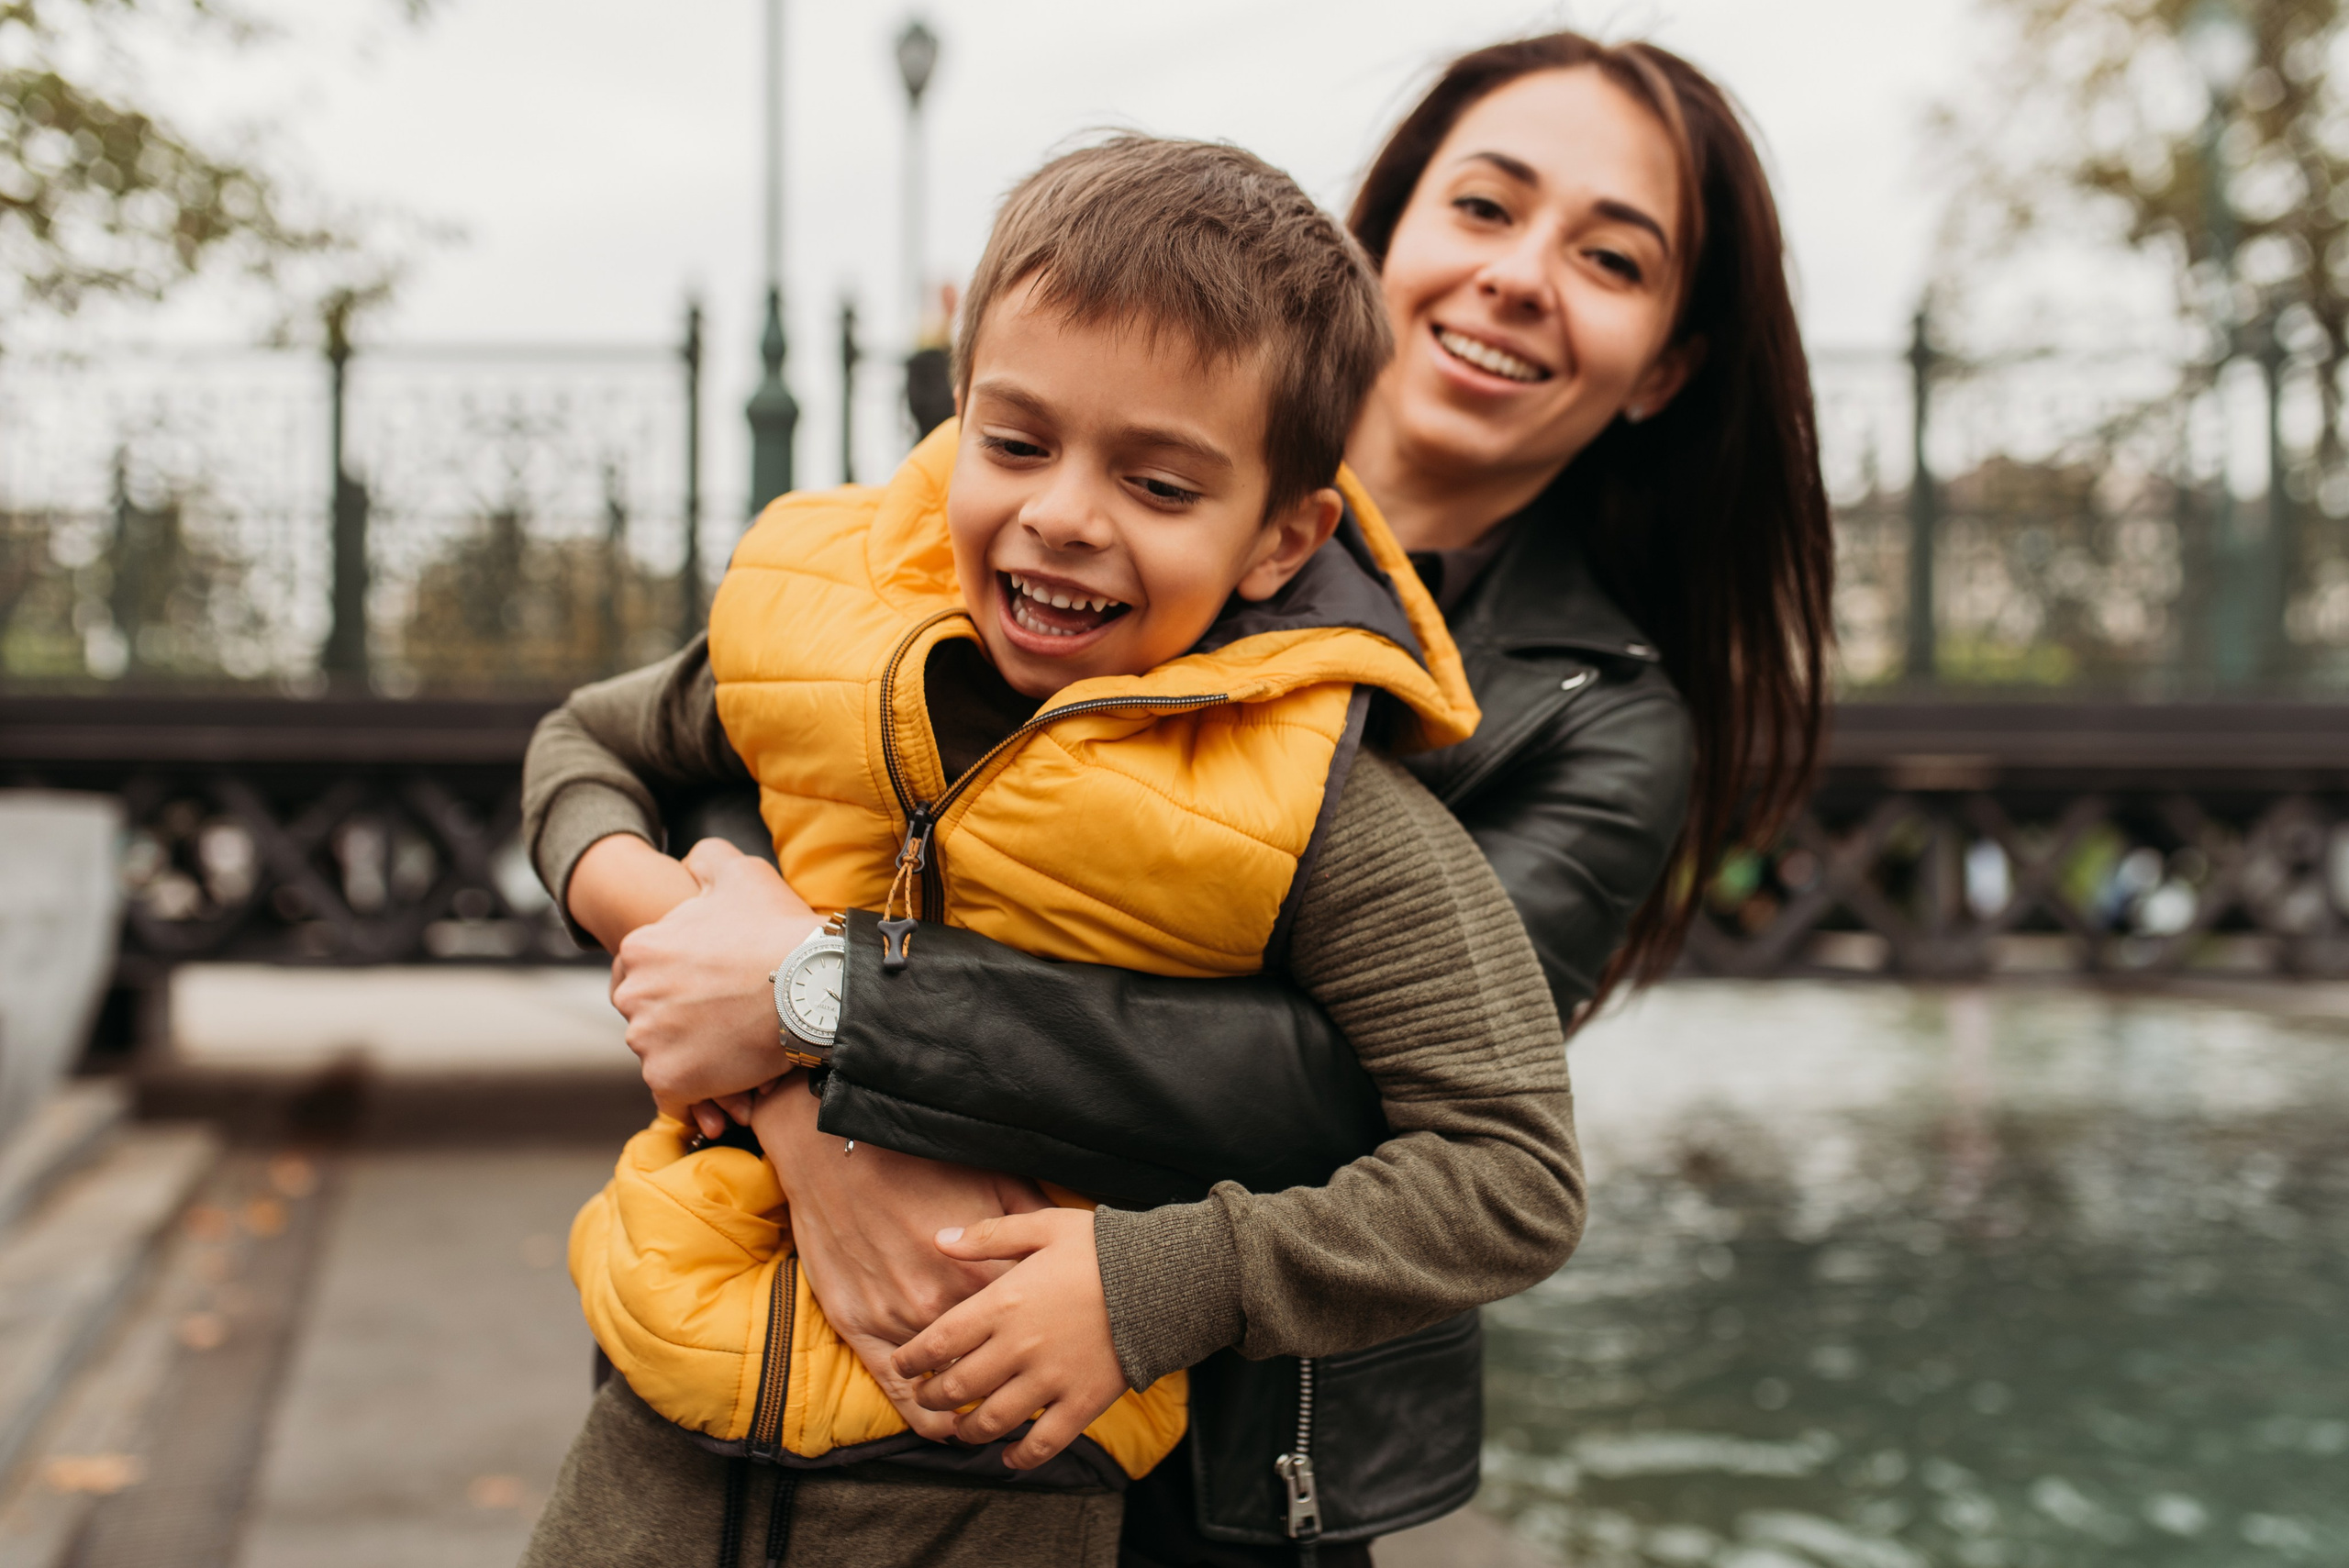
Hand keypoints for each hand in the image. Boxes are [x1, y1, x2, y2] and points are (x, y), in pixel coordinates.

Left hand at [610, 839, 816, 1125]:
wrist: (814, 987)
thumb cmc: (779, 931)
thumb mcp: (743, 874)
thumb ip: (707, 858)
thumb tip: (689, 858)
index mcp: (641, 947)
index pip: (643, 974)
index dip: (679, 983)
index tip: (711, 990)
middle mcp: (633, 993)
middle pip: (649, 1015)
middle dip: (680, 1020)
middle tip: (727, 1020)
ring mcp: (647, 1039)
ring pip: (662, 1054)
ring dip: (691, 1056)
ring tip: (737, 1051)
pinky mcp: (668, 1078)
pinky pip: (675, 1095)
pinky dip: (698, 1093)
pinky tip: (731, 1082)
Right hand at [749, 1079, 1049, 1441]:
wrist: (838, 1156)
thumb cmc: (918, 1163)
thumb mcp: (992, 1180)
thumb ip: (1028, 1220)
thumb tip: (1067, 1243)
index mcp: (983, 1275)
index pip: (1028, 1329)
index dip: (1048, 1344)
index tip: (1064, 1355)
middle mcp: (943, 1305)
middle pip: (992, 1365)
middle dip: (1015, 1383)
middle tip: (1033, 1393)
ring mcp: (899, 1321)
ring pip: (946, 1384)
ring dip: (972, 1405)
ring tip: (991, 1419)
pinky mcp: (861, 1329)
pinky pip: (897, 1390)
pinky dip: (922, 1417)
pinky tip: (942, 1429)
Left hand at [892, 1210, 1129, 1468]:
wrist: (1165, 1279)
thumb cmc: (1102, 1249)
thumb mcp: (1042, 1227)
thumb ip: (987, 1235)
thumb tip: (939, 1239)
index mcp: (1004, 1304)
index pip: (939, 1342)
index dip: (912, 1359)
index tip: (902, 1365)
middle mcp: (1019, 1348)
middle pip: (956, 1387)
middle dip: (932, 1396)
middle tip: (926, 1396)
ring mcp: (1050, 1380)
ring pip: (992, 1421)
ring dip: (966, 1430)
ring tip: (958, 1428)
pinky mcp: (1082, 1404)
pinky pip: (1043, 1444)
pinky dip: (1020, 1458)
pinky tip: (1008, 1460)